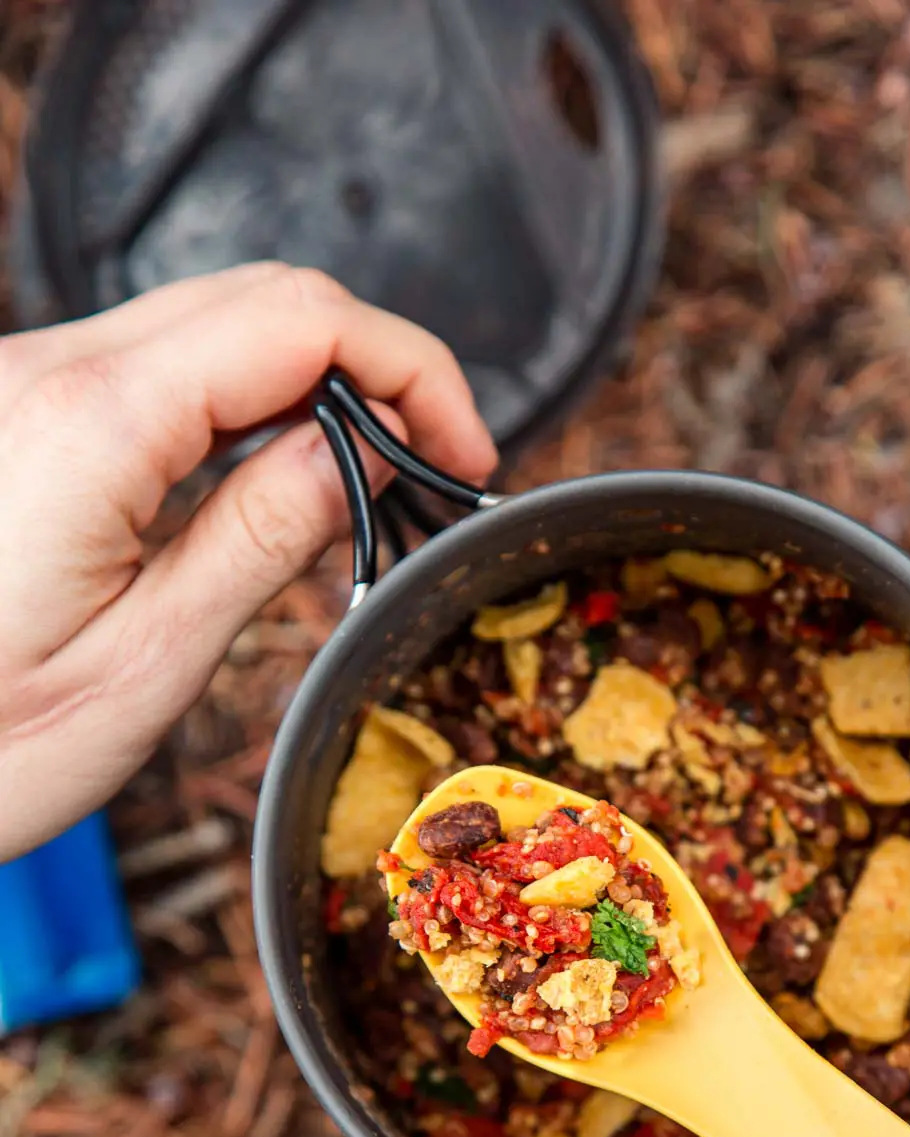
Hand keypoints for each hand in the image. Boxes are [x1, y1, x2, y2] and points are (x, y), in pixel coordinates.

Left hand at [0, 263, 494, 860]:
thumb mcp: (145, 666)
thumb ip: (260, 539)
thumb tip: (361, 452)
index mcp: (90, 427)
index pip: (298, 323)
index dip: (411, 369)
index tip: (466, 452)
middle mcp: (46, 374)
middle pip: (261, 298)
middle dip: (377, 365)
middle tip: (438, 465)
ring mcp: (24, 385)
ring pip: (211, 321)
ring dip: (314, 379)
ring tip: (375, 477)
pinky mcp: (18, 414)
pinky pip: (156, 365)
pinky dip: (245, 399)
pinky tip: (280, 471)